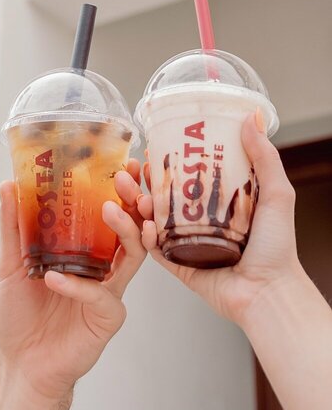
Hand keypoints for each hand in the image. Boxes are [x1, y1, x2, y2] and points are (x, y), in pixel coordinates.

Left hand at [0, 161, 145, 401]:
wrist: (20, 362)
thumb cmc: (21, 314)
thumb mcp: (11, 263)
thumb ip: (13, 226)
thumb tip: (9, 182)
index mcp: (88, 249)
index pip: (113, 212)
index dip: (124, 188)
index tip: (125, 162)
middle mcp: (105, 266)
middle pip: (134, 227)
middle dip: (134, 201)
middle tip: (124, 179)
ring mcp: (110, 291)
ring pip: (133, 255)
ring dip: (123, 230)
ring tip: (106, 210)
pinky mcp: (107, 317)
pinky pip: (100, 294)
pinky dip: (78, 284)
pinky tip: (54, 277)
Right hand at [127, 112, 304, 326]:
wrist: (268, 293)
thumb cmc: (277, 247)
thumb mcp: (276, 194)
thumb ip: (265, 157)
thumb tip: (252, 116)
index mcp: (220, 201)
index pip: (186, 174)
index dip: (166, 160)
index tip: (151, 148)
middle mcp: (201, 219)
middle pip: (163, 194)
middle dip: (142, 182)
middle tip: (131, 171)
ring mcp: (187, 241)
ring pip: (152, 218)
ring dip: (137, 204)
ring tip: (133, 195)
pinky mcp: (178, 264)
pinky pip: (155, 248)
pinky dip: (145, 236)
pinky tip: (144, 225)